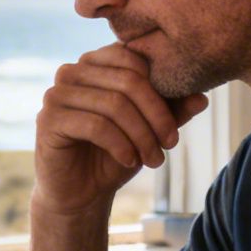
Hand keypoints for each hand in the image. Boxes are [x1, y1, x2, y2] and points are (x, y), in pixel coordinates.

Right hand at [34, 43, 207, 217]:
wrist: (81, 192)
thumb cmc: (114, 154)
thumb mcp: (149, 130)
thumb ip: (172, 110)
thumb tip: (203, 97)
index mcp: (97, 62)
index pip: (135, 58)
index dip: (162, 89)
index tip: (175, 125)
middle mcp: (73, 70)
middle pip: (128, 81)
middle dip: (156, 116)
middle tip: (171, 144)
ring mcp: (57, 93)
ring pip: (114, 104)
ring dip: (141, 136)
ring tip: (153, 159)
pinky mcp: (48, 119)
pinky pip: (95, 125)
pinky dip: (120, 145)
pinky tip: (129, 160)